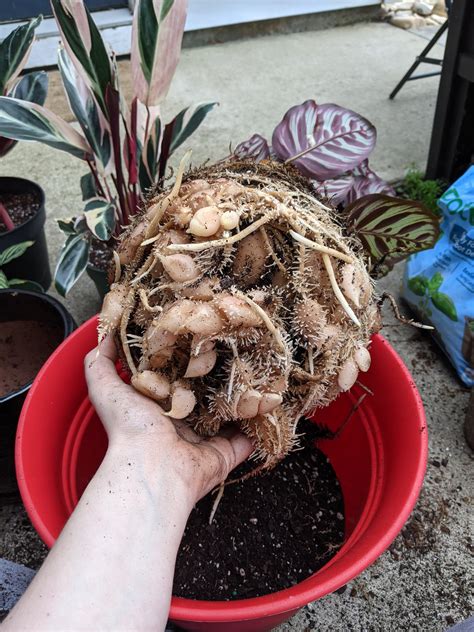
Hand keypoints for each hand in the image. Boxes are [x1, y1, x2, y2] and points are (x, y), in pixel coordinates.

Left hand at [84, 336, 252, 507]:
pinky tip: (270, 402)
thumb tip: (106, 335)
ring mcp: (206, 439)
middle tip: (234, 349)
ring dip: (241, 398)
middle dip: (218, 376)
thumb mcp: (106, 388)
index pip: (174, 378)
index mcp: (157, 407)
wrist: (153, 466)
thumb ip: (100, 363)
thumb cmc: (129, 427)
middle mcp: (182, 423)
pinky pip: (248, 438)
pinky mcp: (226, 453)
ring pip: (228, 414)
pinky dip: (259, 424)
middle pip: (204, 395)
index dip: (184, 358)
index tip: (199, 334)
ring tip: (257, 370)